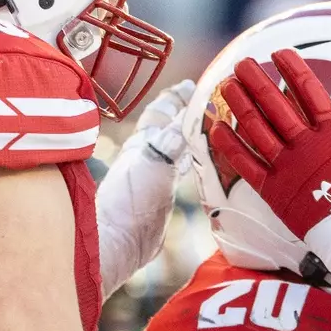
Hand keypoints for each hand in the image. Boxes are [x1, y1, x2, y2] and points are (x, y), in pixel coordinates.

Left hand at [96, 79, 195, 298]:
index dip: (177, 98)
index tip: (193, 85)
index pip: (161, 112)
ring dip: (194, 142)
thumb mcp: (151, 165)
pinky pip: (185, 177)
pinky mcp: (163, 203)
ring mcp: (156, 181)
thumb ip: (170, 142)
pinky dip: (196, 167)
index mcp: (143, 144)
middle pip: (170, 130)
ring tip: (214, 134)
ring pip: (179, 153)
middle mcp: (148, 159)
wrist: (116, 244)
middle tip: (209, 106)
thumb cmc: (128, 203)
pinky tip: (207, 170)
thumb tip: (187, 123)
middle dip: (187, 116)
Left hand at [208, 49, 330, 240]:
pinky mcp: (272, 189)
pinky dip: (230, 144)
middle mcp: (306, 145)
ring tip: (227, 84)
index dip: (293, 70)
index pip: (310, 92)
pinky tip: (219, 125)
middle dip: (256, 81)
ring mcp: (286, 166)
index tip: (279, 53)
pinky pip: (245, 162)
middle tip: (242, 64)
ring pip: (256, 128)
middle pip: (275, 105)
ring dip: (240, 104)